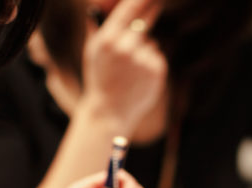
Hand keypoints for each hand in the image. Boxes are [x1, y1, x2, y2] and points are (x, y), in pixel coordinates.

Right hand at [80, 0, 167, 134]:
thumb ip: (100, 26)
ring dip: (144, 49)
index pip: (128, 10)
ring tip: (130, 69)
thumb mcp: (93, 51)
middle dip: (150, 13)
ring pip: (151, 42)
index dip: (143, 0)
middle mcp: (125, 48)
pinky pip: (157, 56)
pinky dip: (151, 62)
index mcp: (107, 40)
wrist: (110, 111)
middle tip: (158, 2)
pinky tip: (140, 76)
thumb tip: (104, 5)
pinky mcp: (157, 71)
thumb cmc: (100, 78)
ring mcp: (143, 60)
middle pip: (144, 22)